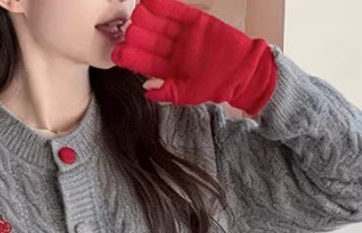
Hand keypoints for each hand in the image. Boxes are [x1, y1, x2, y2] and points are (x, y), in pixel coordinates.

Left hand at [112, 0, 276, 114]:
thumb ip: (167, 92)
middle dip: (137, 35)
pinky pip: (177, 11)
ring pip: (161, 25)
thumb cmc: (216, 86)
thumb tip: (146, 89)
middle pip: (150, 40)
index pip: (145, 62)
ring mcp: (183, 35)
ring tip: (136, 12)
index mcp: (168, 70)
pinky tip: (151, 1)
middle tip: (125, 29)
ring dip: (148, 18)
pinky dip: (165, 6)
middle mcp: (173, 51)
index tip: (118, 52)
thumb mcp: (188, 94)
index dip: (132, 57)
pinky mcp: (196, 21)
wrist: (242, 72)